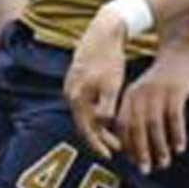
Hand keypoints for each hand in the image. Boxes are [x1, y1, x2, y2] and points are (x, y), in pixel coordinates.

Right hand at [65, 10, 129, 156]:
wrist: (103, 31)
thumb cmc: (110, 58)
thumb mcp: (112, 84)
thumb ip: (106, 106)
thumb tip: (102, 125)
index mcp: (77, 97)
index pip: (85, 130)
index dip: (98, 145)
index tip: (111, 156)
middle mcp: (70, 93)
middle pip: (83, 123)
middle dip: (100, 137)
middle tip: (118, 147)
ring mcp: (71, 85)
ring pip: (84, 112)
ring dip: (98, 125)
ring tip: (115, 132)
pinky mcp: (76, 77)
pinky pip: (85, 102)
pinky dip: (96, 112)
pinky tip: (108, 113)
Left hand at [115, 43, 188, 173]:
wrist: (180, 53)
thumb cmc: (163, 81)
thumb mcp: (144, 94)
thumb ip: (138, 114)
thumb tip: (136, 146)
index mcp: (129, 97)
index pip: (123, 126)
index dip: (127, 146)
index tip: (134, 163)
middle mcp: (140, 95)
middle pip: (136, 128)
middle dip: (140, 152)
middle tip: (146, 170)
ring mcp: (157, 93)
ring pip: (155, 126)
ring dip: (159, 147)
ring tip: (164, 163)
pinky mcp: (175, 91)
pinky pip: (175, 117)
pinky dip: (176, 134)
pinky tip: (180, 148)